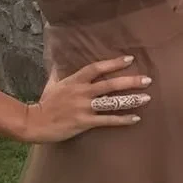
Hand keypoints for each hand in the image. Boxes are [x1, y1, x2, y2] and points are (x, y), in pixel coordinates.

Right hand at [22, 56, 151, 143]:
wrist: (34, 122)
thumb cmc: (44, 103)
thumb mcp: (51, 84)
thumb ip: (58, 71)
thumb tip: (57, 60)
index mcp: (74, 80)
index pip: (97, 68)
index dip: (113, 63)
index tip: (129, 59)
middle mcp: (81, 92)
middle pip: (109, 84)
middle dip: (130, 81)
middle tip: (147, 79)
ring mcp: (84, 108)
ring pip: (111, 102)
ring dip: (130, 100)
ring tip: (147, 98)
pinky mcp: (84, 122)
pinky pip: (107, 121)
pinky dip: (122, 119)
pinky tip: (136, 118)